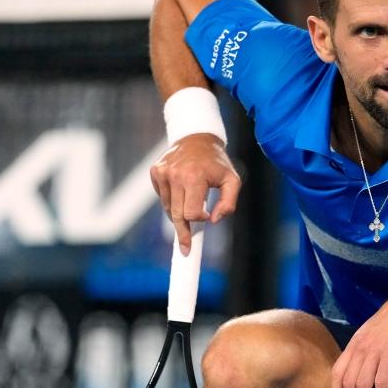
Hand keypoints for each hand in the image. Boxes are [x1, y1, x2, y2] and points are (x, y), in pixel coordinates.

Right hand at [149, 133, 241, 253]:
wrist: (196, 138)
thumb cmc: (217, 162)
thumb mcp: (232, 180)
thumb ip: (229, 203)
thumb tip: (214, 221)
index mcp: (194, 177)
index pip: (191, 213)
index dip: (199, 220)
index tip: (204, 222)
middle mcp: (175, 175)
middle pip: (177, 215)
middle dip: (183, 232)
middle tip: (186, 249)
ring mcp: (162, 173)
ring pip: (169, 208)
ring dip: (180, 214)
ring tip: (192, 207)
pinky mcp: (155, 172)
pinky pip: (163, 197)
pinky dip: (172, 201)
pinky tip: (182, 193)